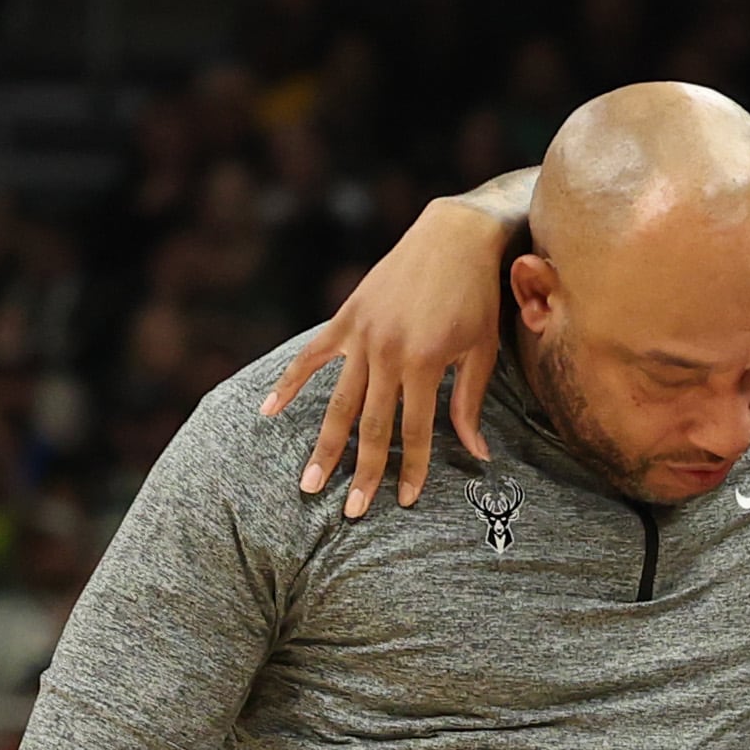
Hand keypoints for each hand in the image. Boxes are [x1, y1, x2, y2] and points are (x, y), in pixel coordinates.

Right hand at [267, 199, 512, 512]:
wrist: (454, 236)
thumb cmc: (475, 298)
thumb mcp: (480, 352)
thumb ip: (468, 404)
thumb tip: (476, 454)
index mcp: (423, 363)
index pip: (414, 432)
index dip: (410, 470)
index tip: (403, 502)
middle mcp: (386, 352)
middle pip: (369, 426)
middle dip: (360, 473)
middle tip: (348, 513)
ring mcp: (361, 334)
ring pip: (338, 402)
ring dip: (323, 445)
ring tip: (308, 482)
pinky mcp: (347, 318)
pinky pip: (312, 356)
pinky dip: (289, 383)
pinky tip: (268, 412)